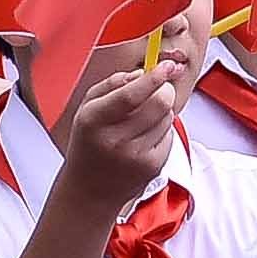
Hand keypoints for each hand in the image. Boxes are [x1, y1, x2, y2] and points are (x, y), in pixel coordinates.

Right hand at [63, 64, 180, 208]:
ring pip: (167, 117)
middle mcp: (115, 139)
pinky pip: (169, 136)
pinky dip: (161, 131)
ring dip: (161, 112)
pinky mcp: (152, 167)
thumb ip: (112, 84)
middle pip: (158, 103)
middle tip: (159, 89)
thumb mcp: (88, 109)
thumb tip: (143, 72)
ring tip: (142, 121)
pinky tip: (144, 139)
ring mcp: (135, 156)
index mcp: (94, 120)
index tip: (166, 66)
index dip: (152, 77)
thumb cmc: (90, 143)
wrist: (90, 191)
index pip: (130, 95)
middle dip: (164, 90)